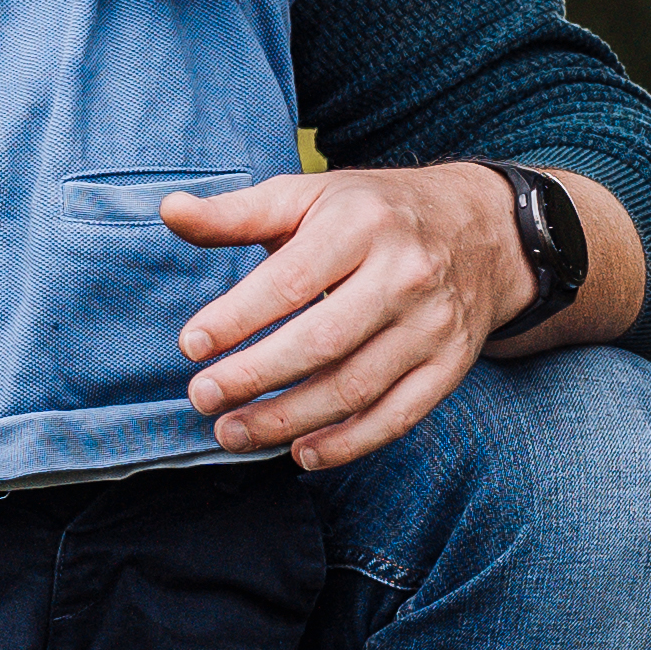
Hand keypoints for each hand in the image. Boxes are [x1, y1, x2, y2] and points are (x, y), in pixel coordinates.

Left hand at [157, 163, 526, 469]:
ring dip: (289, 420)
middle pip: (323, 340)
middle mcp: (405, 273)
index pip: (291, 280)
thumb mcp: (308, 196)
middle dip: (255, 376)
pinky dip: (348, 443)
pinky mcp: (451, 365)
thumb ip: (237, 213)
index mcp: (361, 224)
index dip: (237, 317)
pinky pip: (399, 416)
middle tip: (202, 399)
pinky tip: (300, 453)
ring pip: (357, 386)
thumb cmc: (371, 213)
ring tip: (232, 433)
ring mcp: (433, 324)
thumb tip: (169, 211)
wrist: (481, 230)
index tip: (191, 346)